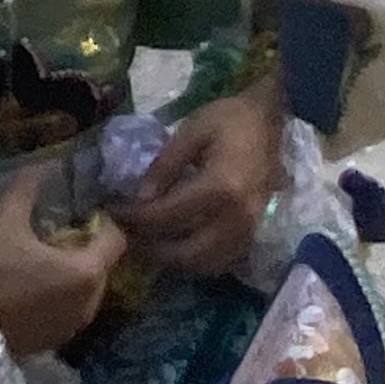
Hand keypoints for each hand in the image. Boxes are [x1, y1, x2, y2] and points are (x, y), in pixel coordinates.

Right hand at [0, 170, 123, 359]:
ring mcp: (72, 328)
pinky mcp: (53, 344)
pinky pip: (67, 313)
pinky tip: (30, 290)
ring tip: (41, 263)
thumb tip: (42, 164)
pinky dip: (58, 299)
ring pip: (84, 293)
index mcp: (87, 271)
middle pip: (101, 268)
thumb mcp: (6, 221)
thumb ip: (27, 189)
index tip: (78, 214)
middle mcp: (90, 304)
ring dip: (71, 277)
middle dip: (84, 251)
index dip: (101, 222)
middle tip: (54, 237)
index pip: (115, 239)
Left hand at [115, 87, 285, 281]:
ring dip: (172, 259)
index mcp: (219, 189)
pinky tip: (178, 244)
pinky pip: (221, 261)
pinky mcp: (253, 233)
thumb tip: (139, 198)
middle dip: (150, 247)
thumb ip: (163, 167)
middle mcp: (235, 218)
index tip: (112, 212)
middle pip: (184, 252)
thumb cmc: (230, 119)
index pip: (165, 216)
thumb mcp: (190, 132)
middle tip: (128, 233)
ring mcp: (248, 230)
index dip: (134, 218)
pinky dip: (195, 261)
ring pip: (203, 264)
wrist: (272, 120)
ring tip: (149, 240)